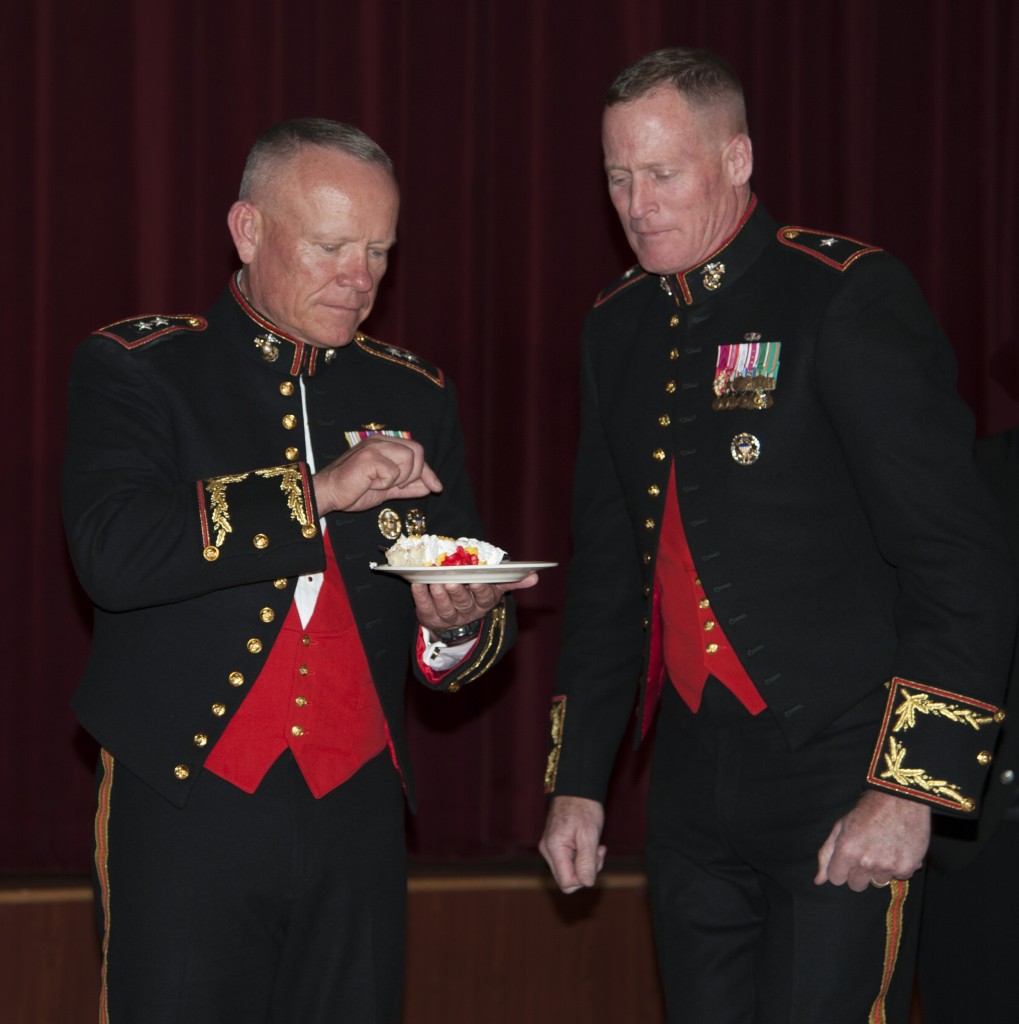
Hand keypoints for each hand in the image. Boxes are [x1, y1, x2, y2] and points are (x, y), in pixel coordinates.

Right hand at [312, 435, 441, 514]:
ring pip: (409, 460)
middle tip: (397, 486)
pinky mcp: (369, 456)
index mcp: (384, 444)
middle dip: (415, 474)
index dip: (428, 471)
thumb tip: (428, 487)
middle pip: (417, 451)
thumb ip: (407, 486)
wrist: (329, 494)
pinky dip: (385, 484)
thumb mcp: (387, 489)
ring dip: (399, 479)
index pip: (416, 452)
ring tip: (379, 484)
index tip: (436, 487)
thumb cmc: (353, 490)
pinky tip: (370, 484)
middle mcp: (380, 440)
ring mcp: (374, 446)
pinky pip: (394, 472)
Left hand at [412, 573, 538, 632]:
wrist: (453, 620)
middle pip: (463, 603)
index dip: (480, 589)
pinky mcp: (430, 618)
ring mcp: (448, 618)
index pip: (485, 597)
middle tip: (451, 580)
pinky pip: (425, 608)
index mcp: (484, 603)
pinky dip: (421, 596)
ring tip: (434, 581)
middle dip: (457, 591)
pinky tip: (417, 584)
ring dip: (439, 595)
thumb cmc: (474, 594)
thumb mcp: (493, 588)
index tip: (477, 579)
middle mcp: (467, 613)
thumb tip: (536, 576)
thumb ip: (511, 581)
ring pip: (445, 608)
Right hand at [539, 795, 606, 893]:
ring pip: (569, 870)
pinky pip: (569, 861)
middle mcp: (548, 850)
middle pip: (567, 879)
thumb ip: (587, 861)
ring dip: (586, 863)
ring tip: (597, 846)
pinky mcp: (556, 844)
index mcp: (554, 848)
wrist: (577, 788)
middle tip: (599, 852)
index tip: (596, 860)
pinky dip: (582, 857)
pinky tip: (589, 844)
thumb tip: (587, 884)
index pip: (567, 882)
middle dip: (587, 870)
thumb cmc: (584, 808)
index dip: (584, 879)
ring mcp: (550, 848)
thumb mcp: (589, 835)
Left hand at [814, 790, 929, 891]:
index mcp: (846, 851)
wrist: (901, 799)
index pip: (835, 879)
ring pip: (878, 882)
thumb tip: (818, 880)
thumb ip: (827, 854)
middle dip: (858, 873)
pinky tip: (899, 848)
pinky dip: (899, 866)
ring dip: (880, 870)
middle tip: (866, 854)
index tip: (848, 859)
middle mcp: (865, 862)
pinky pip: (900, 877)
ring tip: (884, 848)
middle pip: (856, 885)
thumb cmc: (868, 810)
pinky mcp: (907, 867)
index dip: (840, 869)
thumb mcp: (841, 826)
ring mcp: (887, 866)